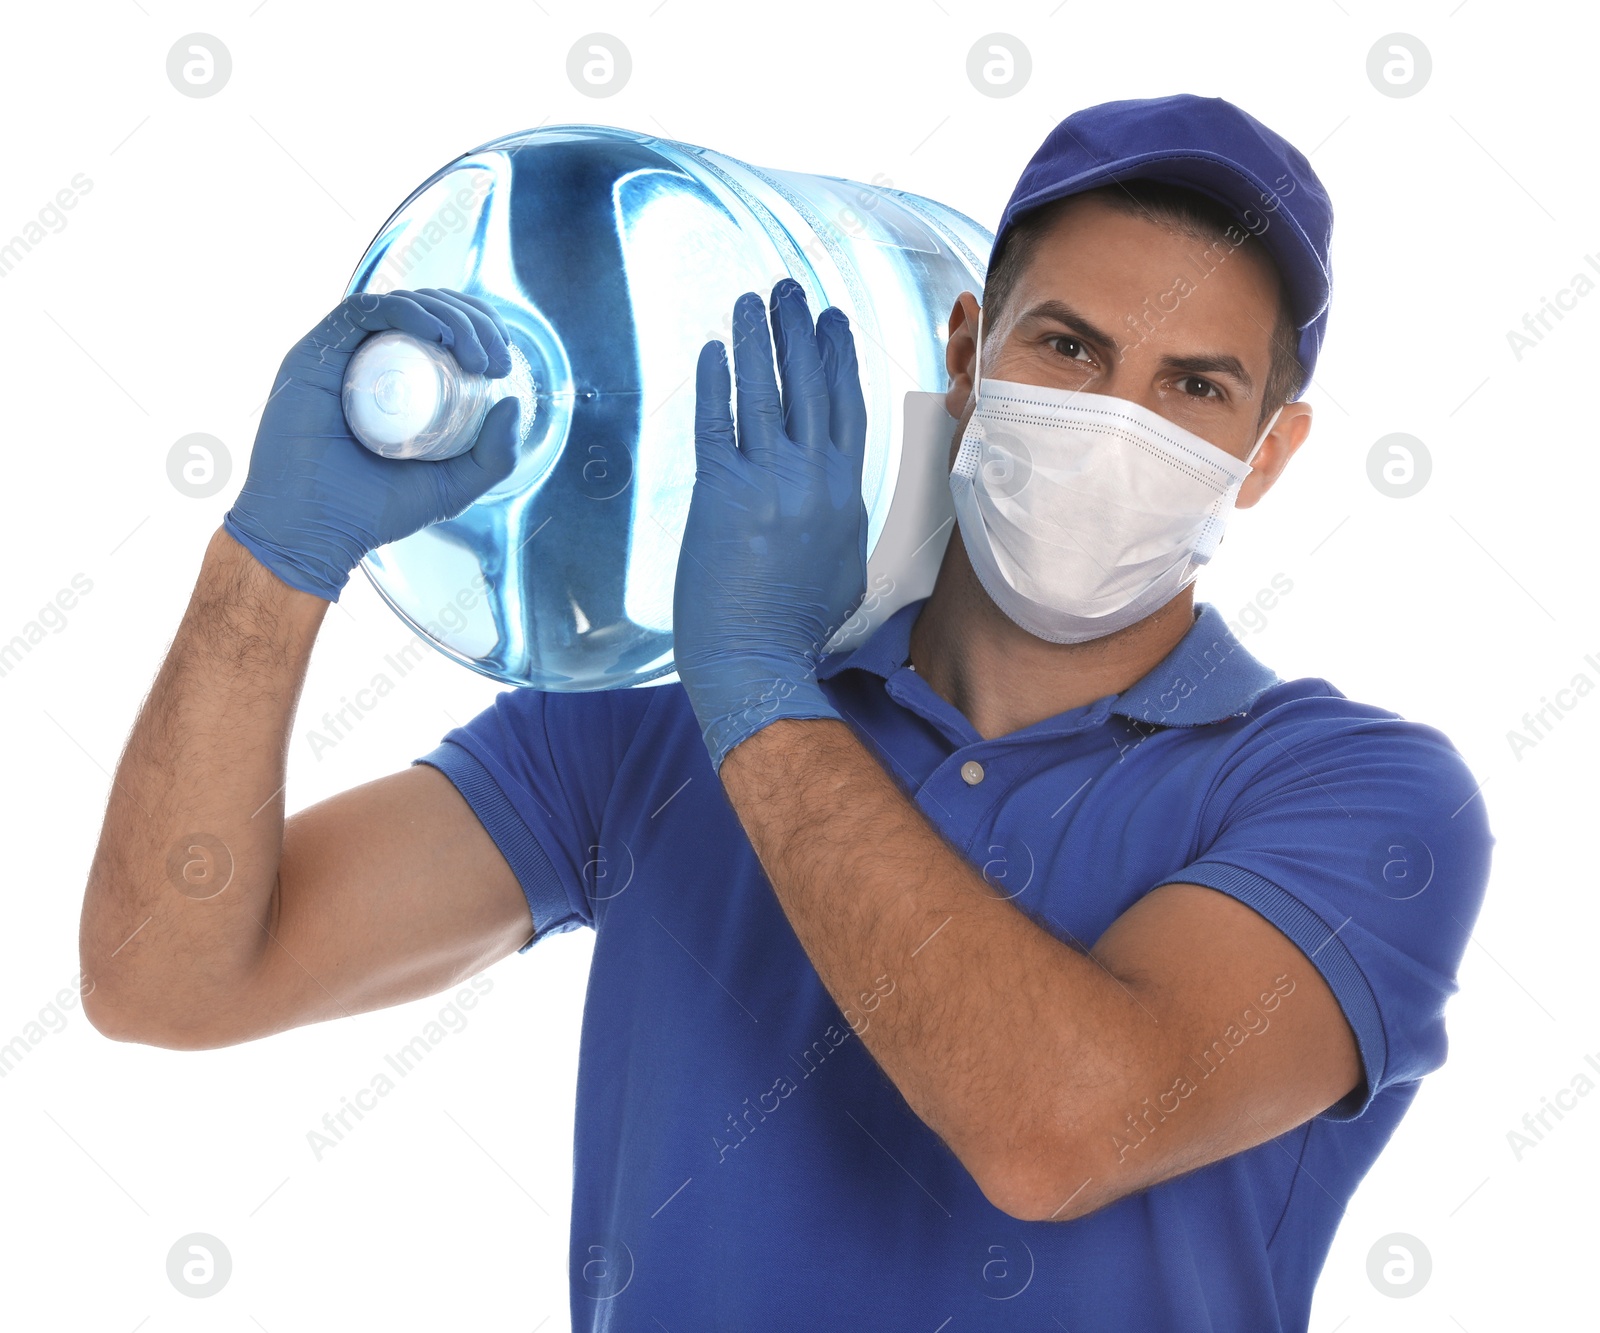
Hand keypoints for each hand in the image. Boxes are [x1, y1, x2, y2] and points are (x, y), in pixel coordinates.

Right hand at [223, 287, 521, 600]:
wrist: (317, 530)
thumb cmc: (376, 512)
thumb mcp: (454, 486)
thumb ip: (494, 457)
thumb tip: (513, 402)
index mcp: (403, 383)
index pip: (447, 336)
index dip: (481, 331)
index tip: (502, 365)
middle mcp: (373, 362)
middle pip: (430, 312)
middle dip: (473, 322)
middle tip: (493, 361)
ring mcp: (345, 354)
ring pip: (403, 306)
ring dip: (448, 316)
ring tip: (474, 354)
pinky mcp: (317, 351)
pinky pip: (362, 311)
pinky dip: (405, 311)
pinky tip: (436, 333)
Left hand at [673, 278, 868, 772]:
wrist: (760, 662)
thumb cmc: (800, 628)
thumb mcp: (844, 567)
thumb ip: (839, 520)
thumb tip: (835, 498)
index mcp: (846, 494)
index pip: (846, 407)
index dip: (837, 357)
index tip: (832, 320)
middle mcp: (814, 479)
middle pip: (809, 385)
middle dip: (798, 330)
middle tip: (790, 289)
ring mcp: (769, 483)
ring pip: (765, 392)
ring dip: (756, 340)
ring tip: (750, 301)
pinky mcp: (721, 493)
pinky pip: (718, 423)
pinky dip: (716, 384)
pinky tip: (712, 352)